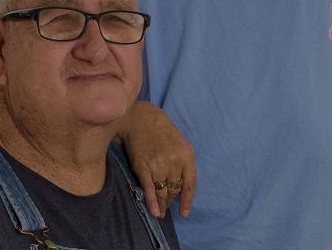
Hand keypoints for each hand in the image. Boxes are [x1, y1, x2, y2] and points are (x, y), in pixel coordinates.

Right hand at [120, 102, 196, 217]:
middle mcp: (173, 161)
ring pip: (162, 192)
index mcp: (186, 155)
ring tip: (160, 211)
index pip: (190, 184)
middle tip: (167, 207)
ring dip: (162, 204)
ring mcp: (158, 165)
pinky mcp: (142, 167)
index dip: (187, 201)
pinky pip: (149, 189)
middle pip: (174, 190)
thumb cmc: (163, 131)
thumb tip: (183, 186)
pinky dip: (151, 202)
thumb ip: (184, 163)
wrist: (141, 119)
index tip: (184, 213)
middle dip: (171, 201)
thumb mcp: (181, 143)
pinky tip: (153, 211)